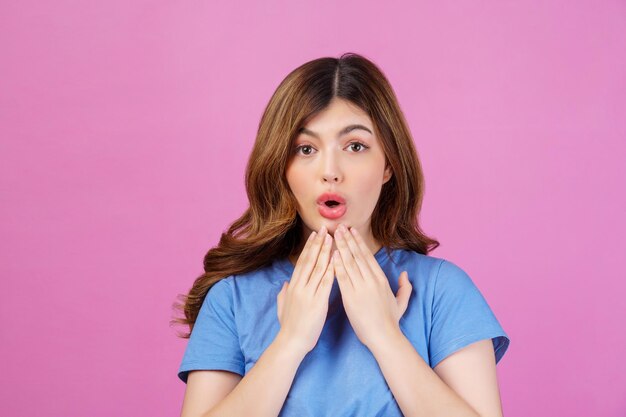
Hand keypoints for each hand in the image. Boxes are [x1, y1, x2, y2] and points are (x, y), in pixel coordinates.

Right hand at [276, 226, 334, 354]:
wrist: (291, 342)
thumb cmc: (289, 327)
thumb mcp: (282, 307)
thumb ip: (283, 294)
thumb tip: (285, 283)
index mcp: (293, 286)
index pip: (302, 262)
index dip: (309, 247)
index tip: (315, 235)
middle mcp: (300, 286)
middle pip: (310, 260)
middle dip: (318, 243)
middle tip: (325, 229)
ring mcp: (308, 293)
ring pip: (318, 267)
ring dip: (326, 251)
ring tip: (332, 238)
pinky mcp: (317, 302)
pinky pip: (326, 282)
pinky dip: (331, 269)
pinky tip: (337, 259)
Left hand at [332, 223, 411, 349]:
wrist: (384, 337)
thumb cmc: (390, 322)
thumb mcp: (401, 303)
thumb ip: (405, 287)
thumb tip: (405, 274)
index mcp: (381, 280)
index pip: (368, 256)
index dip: (359, 242)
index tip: (352, 231)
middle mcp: (371, 280)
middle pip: (357, 255)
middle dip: (348, 239)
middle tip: (340, 227)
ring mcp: (361, 288)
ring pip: (349, 263)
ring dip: (341, 247)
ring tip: (334, 235)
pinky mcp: (351, 297)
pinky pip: (343, 277)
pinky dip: (337, 264)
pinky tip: (332, 254)